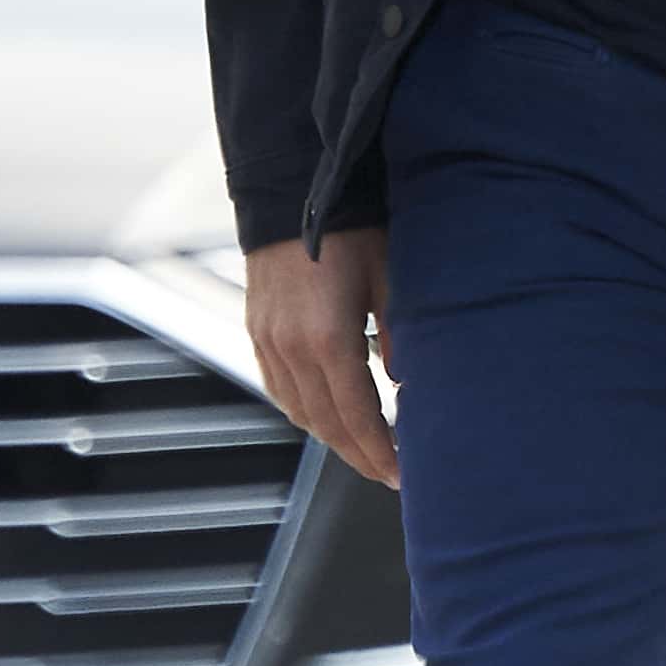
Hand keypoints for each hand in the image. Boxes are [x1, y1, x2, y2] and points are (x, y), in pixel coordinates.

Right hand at [242, 223, 398, 491]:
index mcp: (327, 339)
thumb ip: (402, 336)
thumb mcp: (391, 277)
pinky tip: (328, 418)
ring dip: (332, 439)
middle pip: (326, 425)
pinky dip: (306, 412)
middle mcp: (290, 348)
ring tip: (366, 452)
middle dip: (360, 456)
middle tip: (391, 476)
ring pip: (300, 412)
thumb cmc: (352, 228)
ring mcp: (267, 341)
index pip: (357, 416)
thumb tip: (408, 386)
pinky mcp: (256, 331)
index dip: (381, 452)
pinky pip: (279, 390)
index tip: (403, 476)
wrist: (292, 189)